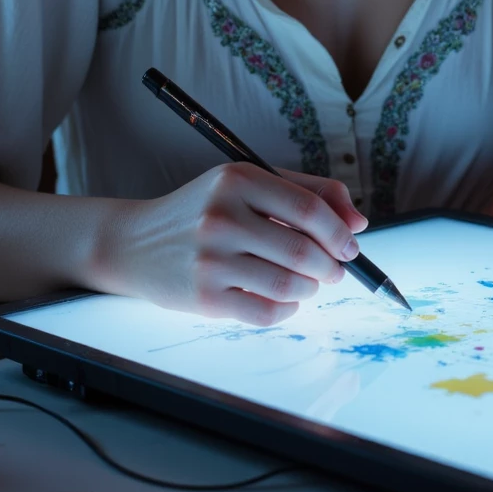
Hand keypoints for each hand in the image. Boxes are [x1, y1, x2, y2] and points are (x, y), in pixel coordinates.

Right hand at [89, 164, 368, 324]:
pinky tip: (283, 299)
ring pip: (288, 285)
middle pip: (303, 251)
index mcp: (236, 179)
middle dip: (332, 266)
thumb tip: (358, 222)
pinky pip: (266, 312)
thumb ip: (305, 193)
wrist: (134, 242)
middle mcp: (222, 217)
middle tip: (335, 270)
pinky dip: (286, 309)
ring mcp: (211, 260)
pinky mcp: (204, 298)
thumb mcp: (245, 184)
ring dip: (310, 289)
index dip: (339, 231)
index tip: (352, 246)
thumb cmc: (201, 211)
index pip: (307, 208)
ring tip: (307, 283)